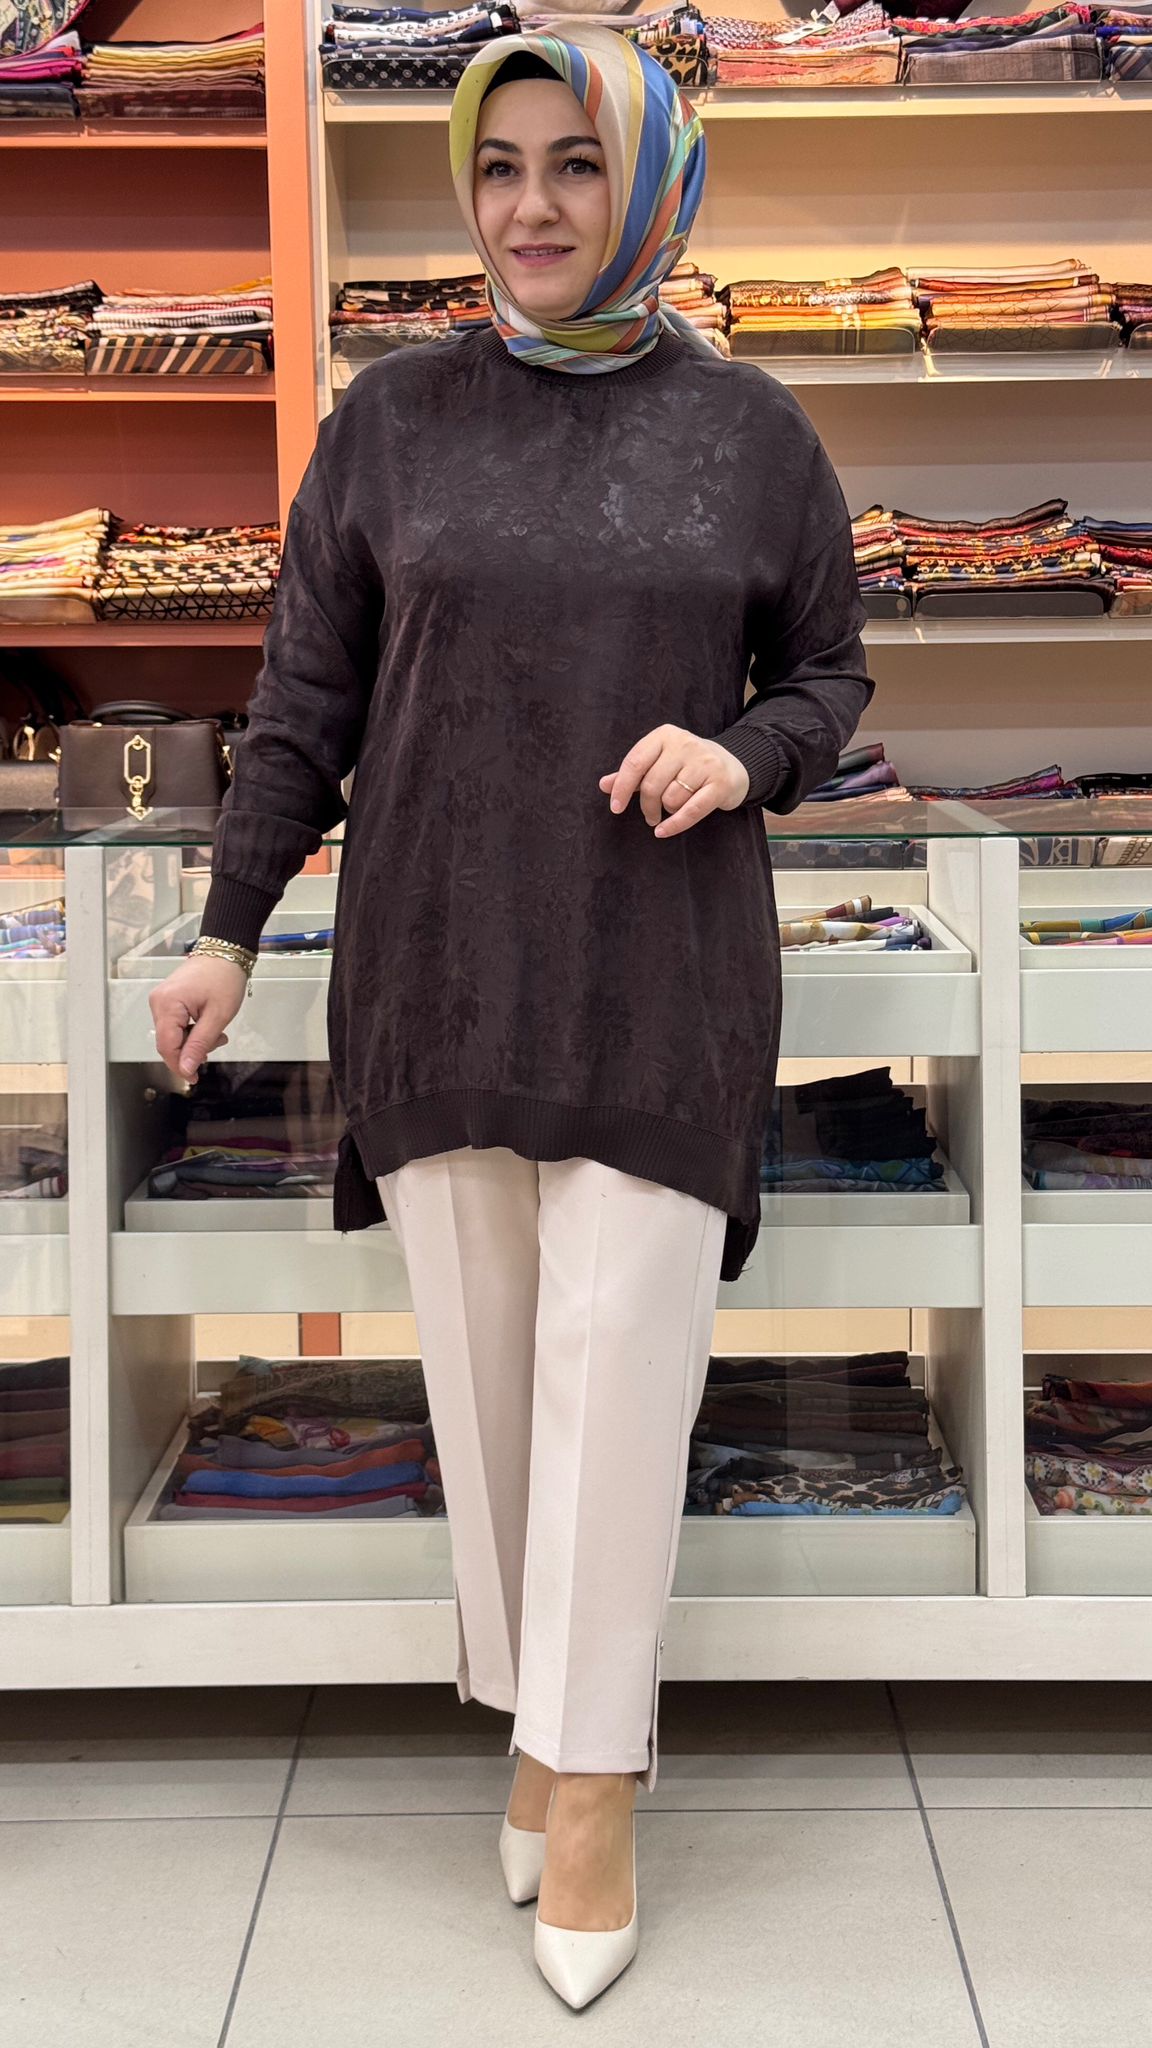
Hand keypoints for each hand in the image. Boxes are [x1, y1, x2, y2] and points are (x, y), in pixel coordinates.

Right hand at [149, 956, 247, 1080]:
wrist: (226, 952)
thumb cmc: (224, 976)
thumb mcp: (217, 1016)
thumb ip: (200, 1044)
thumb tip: (186, 1067)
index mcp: (167, 1004)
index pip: (167, 1046)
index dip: (180, 1065)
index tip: (194, 1077)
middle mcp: (159, 1002)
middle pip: (168, 1042)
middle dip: (192, 1050)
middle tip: (217, 1042)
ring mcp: (162, 1000)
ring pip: (173, 1035)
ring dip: (194, 1040)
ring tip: (217, 1031)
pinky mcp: (168, 1000)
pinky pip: (175, 1025)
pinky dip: (191, 1030)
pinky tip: (207, 1025)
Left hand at [599, 724, 749, 838]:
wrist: (733, 766)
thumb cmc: (688, 766)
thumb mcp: (660, 762)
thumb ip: (633, 773)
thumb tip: (603, 785)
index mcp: (665, 735)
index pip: (635, 762)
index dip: (622, 788)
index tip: (616, 807)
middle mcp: (685, 744)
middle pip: (651, 785)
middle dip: (646, 807)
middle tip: (649, 816)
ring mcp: (705, 763)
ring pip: (670, 799)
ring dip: (668, 810)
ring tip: (674, 807)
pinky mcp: (720, 783)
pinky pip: (690, 811)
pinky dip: (674, 825)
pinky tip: (663, 831)